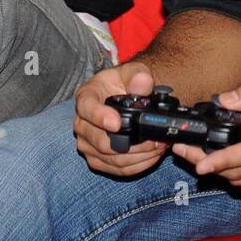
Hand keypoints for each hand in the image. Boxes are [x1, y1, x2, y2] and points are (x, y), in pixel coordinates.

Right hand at [73, 61, 169, 176]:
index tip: (117, 123)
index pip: (86, 109)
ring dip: (139, 156)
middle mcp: (82, 123)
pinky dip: (138, 165)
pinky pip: (116, 169)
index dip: (100, 117)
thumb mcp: (133, 72)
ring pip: (111, 158)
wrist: (123, 97)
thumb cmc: (124, 83)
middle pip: (99, 141)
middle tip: (154, 138)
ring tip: (158, 145)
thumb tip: (143, 83)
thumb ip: (138, 75)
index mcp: (86, 97)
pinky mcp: (97, 160)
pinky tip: (152, 156)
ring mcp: (87, 144)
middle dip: (131, 143)